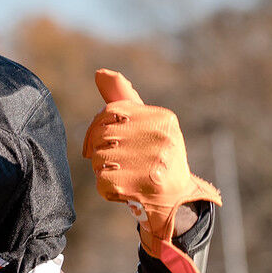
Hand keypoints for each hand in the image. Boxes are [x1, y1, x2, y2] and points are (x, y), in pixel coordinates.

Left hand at [81, 69, 219, 272]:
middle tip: (118, 163)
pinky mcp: (141, 186)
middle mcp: (162, 137)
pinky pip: (102, 182)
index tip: (97, 143)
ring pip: (99, 159)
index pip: (110, 112)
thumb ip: (122, 99)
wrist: (176, 200)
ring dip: (104, 170)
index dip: (96, 128)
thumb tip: (100, 72)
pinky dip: (107, 189)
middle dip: (101, 151)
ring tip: (126, 175)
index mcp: (163, 117)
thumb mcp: (147, 124)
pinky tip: (126, 190)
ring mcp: (152, 162)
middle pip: (103, 136)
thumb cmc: (156, 157)